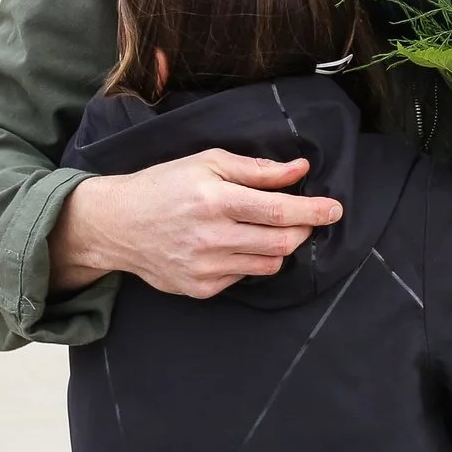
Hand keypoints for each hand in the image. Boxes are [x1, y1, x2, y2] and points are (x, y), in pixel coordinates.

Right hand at [49, 150, 343, 298]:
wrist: (116, 225)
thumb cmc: (164, 186)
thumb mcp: (207, 163)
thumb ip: (257, 169)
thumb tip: (300, 169)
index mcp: (215, 200)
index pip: (280, 212)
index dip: (314, 212)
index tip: (335, 210)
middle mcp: (211, 237)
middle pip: (282, 242)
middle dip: (302, 230)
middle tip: (303, 219)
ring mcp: (205, 267)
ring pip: (269, 264)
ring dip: (279, 247)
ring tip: (265, 229)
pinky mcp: (200, 288)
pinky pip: (245, 277)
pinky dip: (251, 262)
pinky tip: (234, 245)